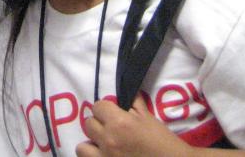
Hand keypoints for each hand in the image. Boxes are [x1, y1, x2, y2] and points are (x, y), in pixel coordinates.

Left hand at [76, 96, 190, 156]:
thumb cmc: (162, 141)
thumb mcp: (148, 118)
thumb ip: (133, 104)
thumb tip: (125, 93)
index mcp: (119, 122)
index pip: (98, 106)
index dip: (105, 109)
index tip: (111, 113)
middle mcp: (108, 139)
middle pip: (88, 124)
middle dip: (98, 124)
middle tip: (109, 129)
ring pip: (82, 147)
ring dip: (91, 144)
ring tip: (101, 145)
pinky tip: (104, 156)